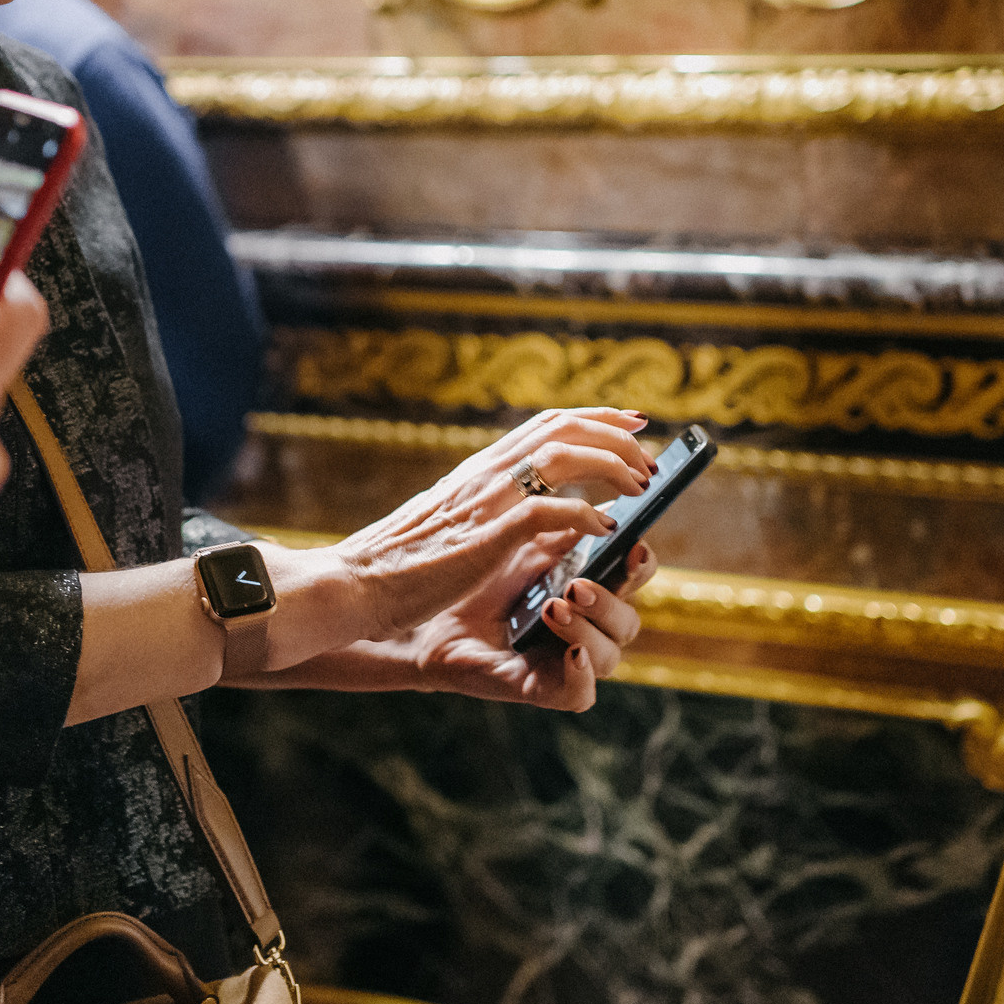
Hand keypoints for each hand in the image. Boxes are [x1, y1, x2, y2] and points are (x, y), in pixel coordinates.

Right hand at [334, 409, 654, 639]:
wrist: (353, 587)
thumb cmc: (398, 566)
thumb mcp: (452, 522)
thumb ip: (489, 507)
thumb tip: (532, 501)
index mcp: (477, 470)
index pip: (545, 423)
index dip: (594, 417)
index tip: (632, 421)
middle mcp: (483, 474)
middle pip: (562, 427)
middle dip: (614, 433)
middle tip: (650, 450)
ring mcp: (484, 501)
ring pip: (561, 455)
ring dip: (610, 465)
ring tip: (641, 485)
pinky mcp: (484, 537)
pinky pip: (547, 511)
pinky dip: (584, 513)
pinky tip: (606, 526)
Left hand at [406, 538, 660, 710]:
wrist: (434, 610)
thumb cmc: (482, 571)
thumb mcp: (524, 539)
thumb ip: (564, 523)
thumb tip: (603, 501)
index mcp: (594, 580)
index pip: (636, 574)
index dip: (641, 561)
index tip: (632, 546)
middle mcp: (590, 623)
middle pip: (628, 618)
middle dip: (609, 601)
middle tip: (575, 584)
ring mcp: (570, 657)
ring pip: (610, 654)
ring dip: (588, 630)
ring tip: (552, 608)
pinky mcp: (545, 687)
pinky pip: (581, 693)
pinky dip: (582, 674)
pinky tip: (570, 654)